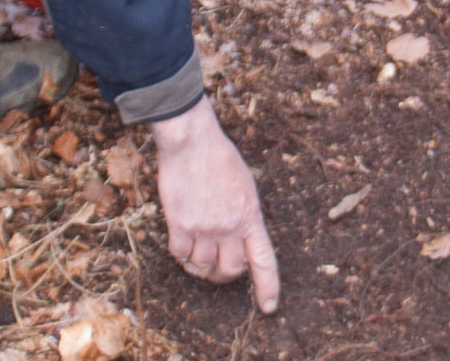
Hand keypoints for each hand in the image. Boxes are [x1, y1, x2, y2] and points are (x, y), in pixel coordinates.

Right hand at [151, 96, 280, 312]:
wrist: (193, 142)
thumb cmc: (219, 157)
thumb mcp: (245, 186)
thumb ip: (245, 214)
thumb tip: (240, 236)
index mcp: (251, 217)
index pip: (264, 261)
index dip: (268, 287)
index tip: (268, 307)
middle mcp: (230, 228)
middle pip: (231, 270)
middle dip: (224, 274)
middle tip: (216, 267)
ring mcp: (205, 228)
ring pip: (202, 265)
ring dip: (199, 261)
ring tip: (195, 245)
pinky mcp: (181, 224)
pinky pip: (180, 254)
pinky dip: (180, 252)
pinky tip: (180, 237)